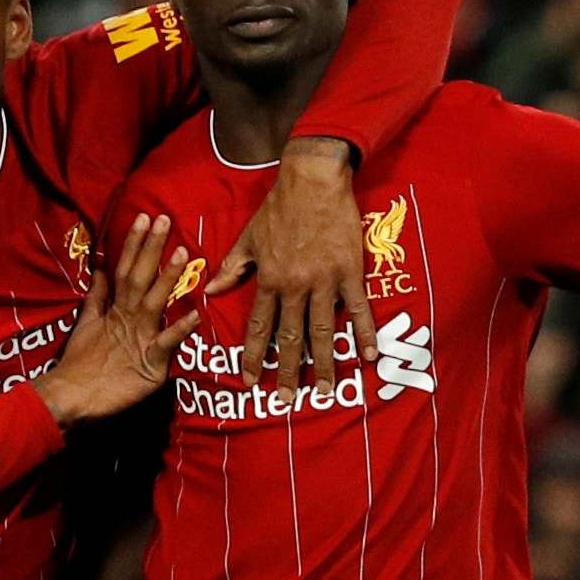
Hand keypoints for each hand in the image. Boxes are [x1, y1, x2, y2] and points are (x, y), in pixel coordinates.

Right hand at [34, 214, 198, 427]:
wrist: (72, 398)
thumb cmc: (82, 364)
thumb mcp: (89, 325)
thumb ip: (98, 297)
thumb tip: (101, 269)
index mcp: (115, 309)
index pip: (125, 269)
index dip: (134, 243)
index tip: (143, 217)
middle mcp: (128, 318)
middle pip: (140, 277)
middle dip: (151, 248)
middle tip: (163, 220)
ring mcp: (139, 339)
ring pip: (154, 303)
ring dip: (168, 278)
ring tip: (182, 254)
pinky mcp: (150, 364)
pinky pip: (167, 344)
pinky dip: (180, 331)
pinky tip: (196, 316)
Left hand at [205, 139, 376, 400]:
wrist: (313, 179)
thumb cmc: (278, 207)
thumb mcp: (248, 237)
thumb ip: (232, 267)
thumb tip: (212, 291)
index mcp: (268, 278)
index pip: (259, 327)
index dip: (254, 356)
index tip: (250, 381)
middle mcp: (294, 285)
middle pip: (290, 337)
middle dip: (287, 371)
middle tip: (286, 400)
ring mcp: (324, 280)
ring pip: (322, 330)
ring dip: (323, 363)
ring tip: (324, 389)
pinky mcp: (349, 271)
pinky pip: (357, 308)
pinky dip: (363, 333)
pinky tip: (367, 357)